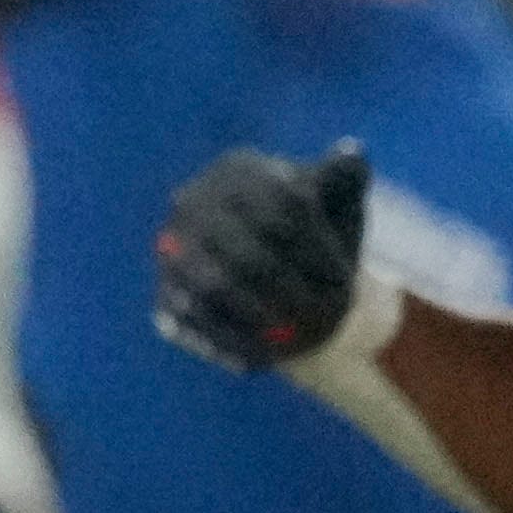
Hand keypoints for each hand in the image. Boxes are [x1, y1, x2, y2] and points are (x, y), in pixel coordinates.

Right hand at [154, 139, 386, 371]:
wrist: (274, 264)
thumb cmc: (315, 227)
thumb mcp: (338, 198)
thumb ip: (345, 176)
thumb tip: (351, 154)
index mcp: (237, 170)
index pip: (281, 210)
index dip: (316, 250)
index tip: (346, 282)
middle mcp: (192, 203)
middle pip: (245, 253)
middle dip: (289, 291)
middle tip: (327, 320)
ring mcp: (170, 251)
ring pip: (214, 289)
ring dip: (260, 319)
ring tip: (298, 341)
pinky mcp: (162, 295)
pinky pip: (192, 323)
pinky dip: (229, 343)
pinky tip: (263, 359)